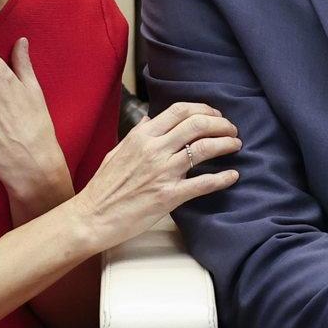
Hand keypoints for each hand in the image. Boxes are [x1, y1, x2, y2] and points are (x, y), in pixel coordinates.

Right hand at [68, 102, 241, 252]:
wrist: (91, 217)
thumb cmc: (103, 187)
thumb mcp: (116, 152)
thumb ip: (137, 134)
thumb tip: (150, 117)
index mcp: (142, 136)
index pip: (180, 110)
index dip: (204, 109)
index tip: (215, 116)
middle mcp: (154, 149)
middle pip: (197, 124)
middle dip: (221, 124)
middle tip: (231, 130)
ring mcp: (162, 172)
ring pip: (204, 148)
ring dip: (226, 144)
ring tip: (236, 145)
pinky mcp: (169, 195)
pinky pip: (203, 183)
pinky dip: (222, 178)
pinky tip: (233, 176)